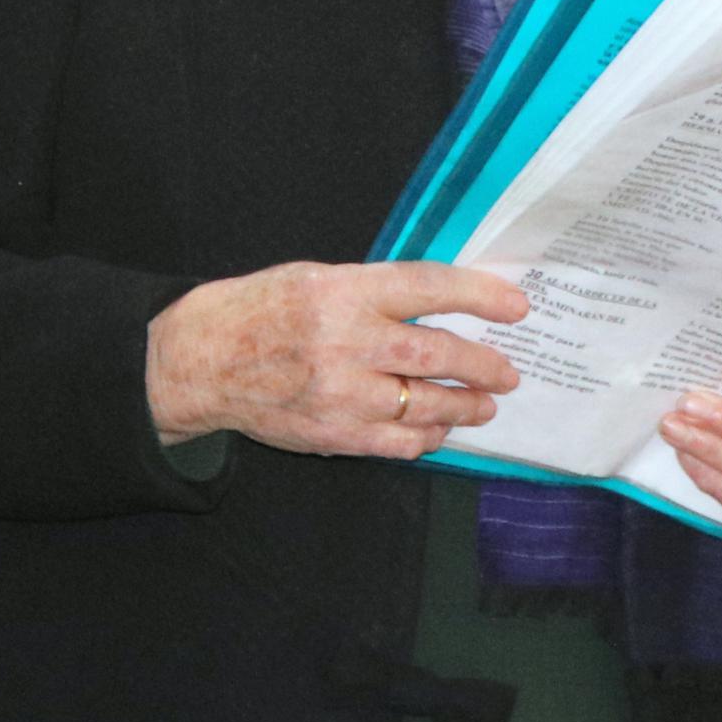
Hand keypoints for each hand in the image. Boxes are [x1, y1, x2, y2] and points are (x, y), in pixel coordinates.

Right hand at [144, 260, 530, 459]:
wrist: (204, 361)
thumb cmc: (264, 310)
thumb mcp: (317, 277)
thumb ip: (375, 290)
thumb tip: (443, 303)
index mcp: (343, 290)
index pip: (427, 287)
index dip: (480, 296)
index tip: (517, 307)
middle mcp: (345, 340)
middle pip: (436, 354)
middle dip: (482, 365)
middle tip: (508, 373)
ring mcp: (340, 393)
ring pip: (423, 405)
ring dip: (464, 407)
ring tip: (486, 405)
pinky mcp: (332, 434)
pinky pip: (397, 443)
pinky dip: (426, 438)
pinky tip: (438, 431)